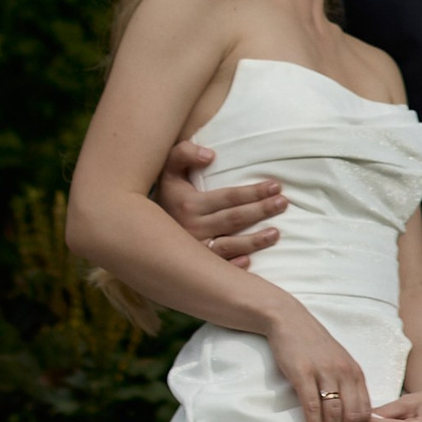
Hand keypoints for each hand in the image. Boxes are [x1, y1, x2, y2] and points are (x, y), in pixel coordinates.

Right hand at [154, 135, 286, 265]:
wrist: (138, 226)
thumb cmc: (165, 195)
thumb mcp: (168, 169)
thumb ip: (184, 153)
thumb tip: (210, 155)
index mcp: (189, 204)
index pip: (229, 197)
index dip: (253, 191)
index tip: (275, 186)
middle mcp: (192, 228)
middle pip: (234, 219)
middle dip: (261, 210)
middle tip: (283, 203)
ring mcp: (194, 250)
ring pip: (230, 246)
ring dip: (255, 241)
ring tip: (276, 233)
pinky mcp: (193, 267)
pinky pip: (218, 267)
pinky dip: (233, 266)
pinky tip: (249, 262)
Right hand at [264, 300, 372, 421]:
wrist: (288, 319)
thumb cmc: (312, 343)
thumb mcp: (337, 362)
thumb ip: (345, 385)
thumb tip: (348, 415)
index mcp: (356, 372)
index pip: (366, 410)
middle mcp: (345, 373)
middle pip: (354, 416)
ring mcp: (325, 373)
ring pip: (335, 415)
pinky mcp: (303, 374)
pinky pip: (312, 407)